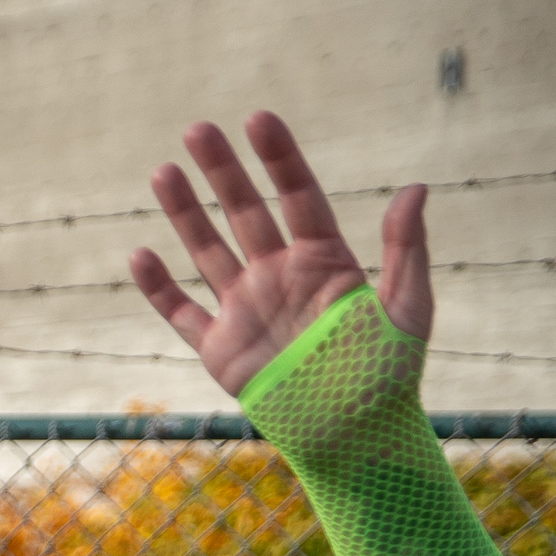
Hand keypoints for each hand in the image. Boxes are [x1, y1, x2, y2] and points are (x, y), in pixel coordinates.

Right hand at [129, 111, 430, 400]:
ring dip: (185, 212)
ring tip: (164, 172)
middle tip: (198, 129)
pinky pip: (182, 312)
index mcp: (325, 261)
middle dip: (222, 171)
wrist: (351, 435)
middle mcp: (279, 276)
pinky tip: (139, 255)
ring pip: (207, 250)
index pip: (298, 196)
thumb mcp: (407, 307)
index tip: (259, 120)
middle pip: (245, 212)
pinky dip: (158, 287)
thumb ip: (405, 249)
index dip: (279, 158)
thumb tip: (416, 189)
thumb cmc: (386, 375)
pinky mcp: (220, 347)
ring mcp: (246, 308)